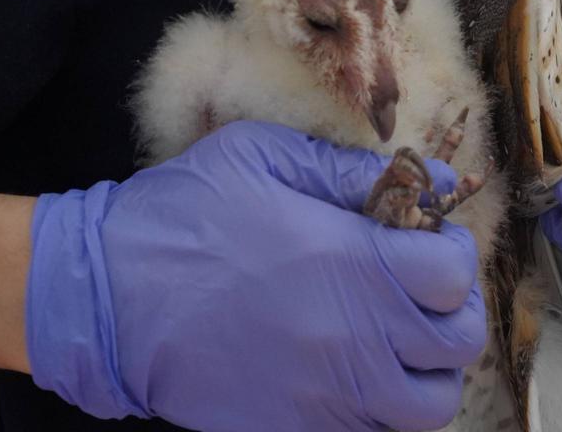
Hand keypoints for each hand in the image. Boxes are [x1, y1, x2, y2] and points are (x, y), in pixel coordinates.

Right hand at [27, 121, 485, 431]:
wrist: (103, 297)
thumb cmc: (183, 215)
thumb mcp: (264, 157)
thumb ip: (350, 169)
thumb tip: (428, 176)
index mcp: (354, 262)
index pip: (455, 274)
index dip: (454, 252)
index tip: (431, 242)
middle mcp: (354, 336)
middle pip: (458, 343)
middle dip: (455, 311)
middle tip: (427, 292)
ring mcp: (326, 393)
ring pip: (428, 406)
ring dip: (430, 370)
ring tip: (404, 342)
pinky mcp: (293, 427)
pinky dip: (383, 409)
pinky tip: (359, 374)